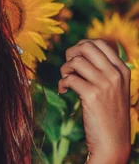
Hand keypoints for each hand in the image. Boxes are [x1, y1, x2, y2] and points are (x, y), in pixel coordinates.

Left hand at [58, 38, 130, 163]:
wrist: (112, 141)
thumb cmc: (108, 112)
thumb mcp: (114, 87)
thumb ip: (103, 68)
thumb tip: (80, 48)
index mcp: (122, 69)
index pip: (100, 43)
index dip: (81, 46)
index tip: (76, 58)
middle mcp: (115, 74)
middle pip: (86, 46)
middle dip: (71, 53)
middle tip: (69, 67)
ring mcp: (105, 84)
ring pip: (75, 61)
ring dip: (64, 69)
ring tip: (66, 80)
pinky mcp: (92, 95)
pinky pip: (69, 78)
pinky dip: (61, 83)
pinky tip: (63, 91)